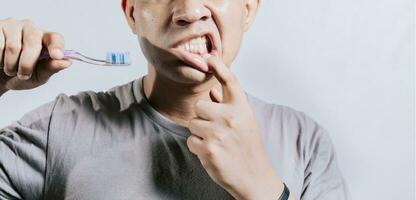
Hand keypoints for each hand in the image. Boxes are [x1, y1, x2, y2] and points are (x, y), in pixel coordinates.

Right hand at [0, 18, 70, 92]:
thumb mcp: (38, 76)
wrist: (0, 75)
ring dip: (10, 66)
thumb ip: (51, 69)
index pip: (55, 38)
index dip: (57, 46)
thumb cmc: (22, 74)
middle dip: (27, 65)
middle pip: (33, 44)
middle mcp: (31, 28)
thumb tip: (66, 62)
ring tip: (10, 69)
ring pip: (13, 47)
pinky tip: (0, 60)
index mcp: (45, 39)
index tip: (57, 56)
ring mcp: (13, 26)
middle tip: (23, 75)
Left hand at [186, 55, 285, 199]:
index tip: (208, 57)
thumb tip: (214, 90)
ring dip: (199, 133)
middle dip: (202, 117)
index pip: (230, 81)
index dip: (218, 66)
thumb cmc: (247, 146)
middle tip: (214, 129)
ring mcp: (218, 134)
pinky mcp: (208, 150)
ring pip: (193, 124)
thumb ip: (229, 105)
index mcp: (241, 108)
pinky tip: (211, 152)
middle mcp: (231, 117)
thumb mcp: (245, 121)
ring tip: (215, 142)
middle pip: (199, 106)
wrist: (253, 176)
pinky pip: (191, 141)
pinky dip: (197, 147)